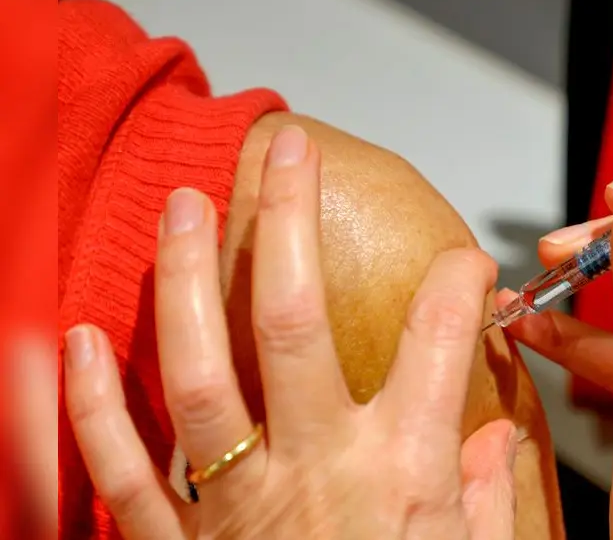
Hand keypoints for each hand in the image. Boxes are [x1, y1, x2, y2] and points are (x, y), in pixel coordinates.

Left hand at [63, 126, 516, 538]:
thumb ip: (490, 507)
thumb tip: (497, 439)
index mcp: (402, 475)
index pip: (443, 340)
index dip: (461, 282)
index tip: (469, 259)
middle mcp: (315, 471)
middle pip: (293, 317)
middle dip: (289, 219)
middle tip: (285, 148)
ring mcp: (237, 505)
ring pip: (195, 372)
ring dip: (184, 279)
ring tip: (180, 207)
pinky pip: (122, 471)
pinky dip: (90, 407)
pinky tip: (76, 343)